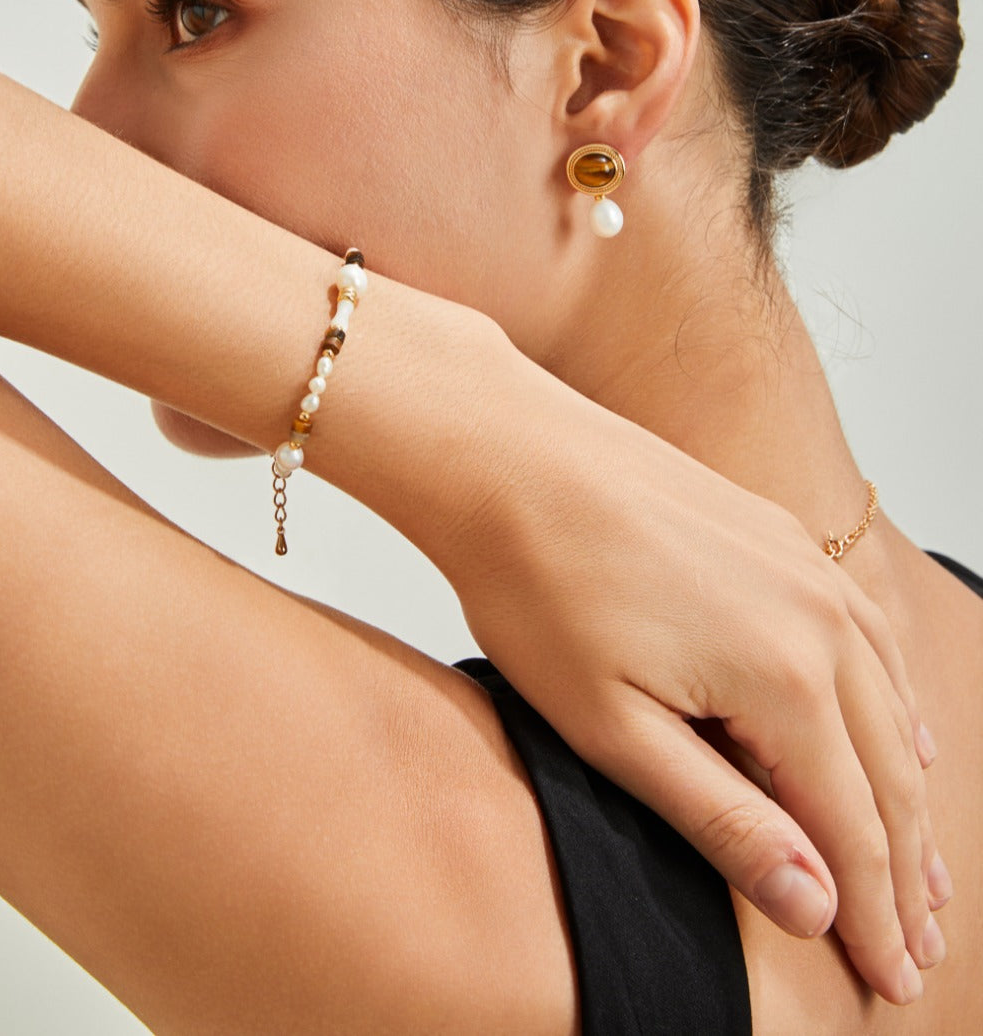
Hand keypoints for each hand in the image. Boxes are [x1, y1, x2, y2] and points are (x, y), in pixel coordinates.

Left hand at [450, 347, 944, 1007]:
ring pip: (890, 701)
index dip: (875, 913)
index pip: (853, 825)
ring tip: (920, 865)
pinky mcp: (781, 535)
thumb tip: (813, 901)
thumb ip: (721, 818)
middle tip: (919, 947)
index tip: (892, 975)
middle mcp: (818, 616)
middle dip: (906, 868)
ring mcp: (806, 566)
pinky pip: (867, 634)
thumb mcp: (615, 728)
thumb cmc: (540, 582)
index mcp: (784, 674)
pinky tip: (895, 731)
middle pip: (888, 770)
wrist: (509, 455)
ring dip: (907, 790)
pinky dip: (890, 702)